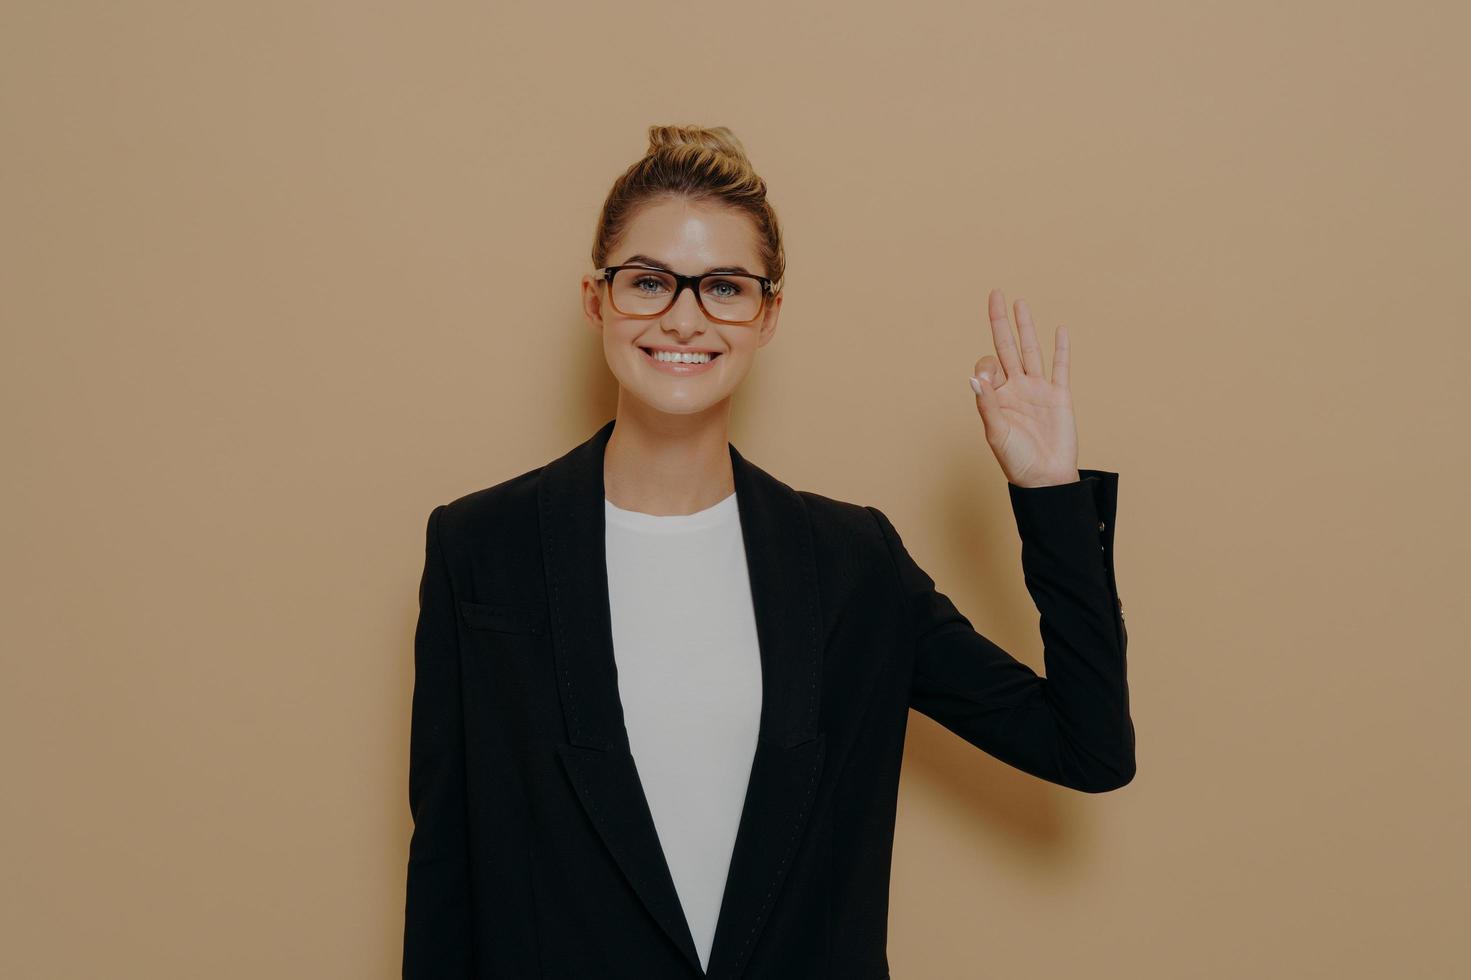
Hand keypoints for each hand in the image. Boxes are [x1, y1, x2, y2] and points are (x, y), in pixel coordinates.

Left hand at [968, 288, 1080, 488]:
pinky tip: (1060, 330)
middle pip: (1007, 347)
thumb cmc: (1017, 461)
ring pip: (1031, 350)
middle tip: (996, 293)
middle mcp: (1016, 388)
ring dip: (1026, 327)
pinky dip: (1062, 348)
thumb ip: (987, 404)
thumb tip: (975, 377)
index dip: (986, 366)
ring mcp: (1038, 390)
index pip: (988, 366)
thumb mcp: (996, 433)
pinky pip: (1061, 367)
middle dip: (1001, 321)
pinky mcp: (1059, 395)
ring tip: (1020, 303)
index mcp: (998, 396)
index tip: (991, 380)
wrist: (1046, 479)